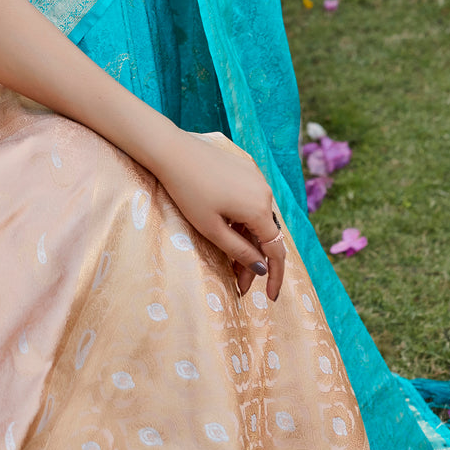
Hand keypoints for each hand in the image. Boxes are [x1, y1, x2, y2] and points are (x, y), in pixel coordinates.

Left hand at [148, 130, 286, 299]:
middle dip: (254, 261)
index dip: (275, 277)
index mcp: (259, 209)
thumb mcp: (212, 229)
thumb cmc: (189, 192)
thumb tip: (262, 268)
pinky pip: (250, 200)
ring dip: (247, 241)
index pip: (276, 251)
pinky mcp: (245, 167)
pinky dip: (243, 220)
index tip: (270, 298)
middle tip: (238, 284)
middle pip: (265, 235)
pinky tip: (228, 230)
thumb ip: (240, 252)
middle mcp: (264, 191)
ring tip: (230, 261)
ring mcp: (255, 177)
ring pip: (257, 218)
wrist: (172, 151)